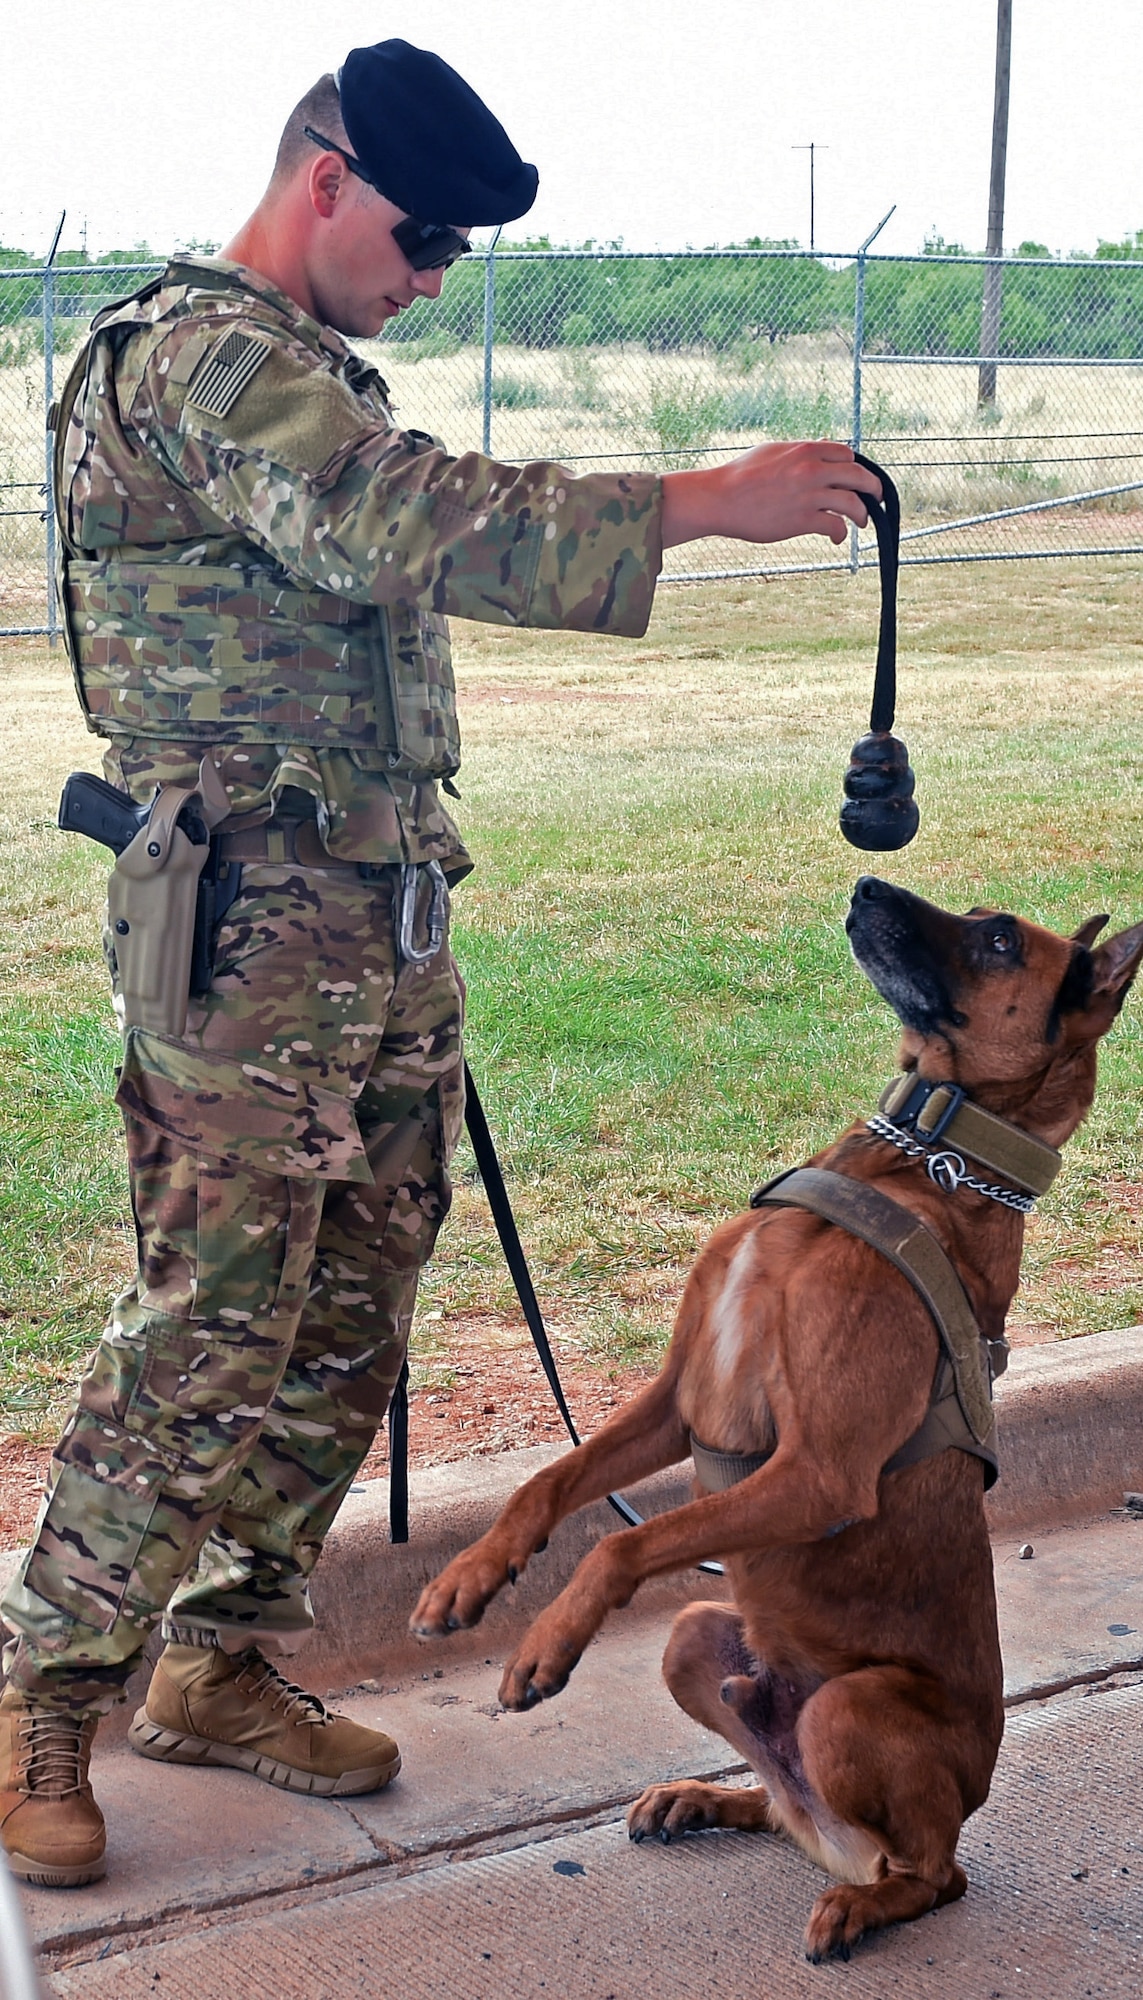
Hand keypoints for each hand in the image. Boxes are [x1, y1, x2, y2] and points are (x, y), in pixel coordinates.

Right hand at [661, 440, 880, 549]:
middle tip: (876, 498)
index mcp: (805, 450)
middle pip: (859, 476)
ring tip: (862, 522)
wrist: (719, 498)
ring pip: (853, 504)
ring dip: (862, 514)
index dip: (855, 467)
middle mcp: (811, 470)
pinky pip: (835, 526)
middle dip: (873, 488)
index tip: (856, 478)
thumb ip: (799, 451)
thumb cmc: (740, 475)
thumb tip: (819, 448)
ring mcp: (808, 495)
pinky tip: (837, 539)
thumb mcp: (772, 451)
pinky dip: (841, 534)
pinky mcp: (801, 520)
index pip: (847, 454)